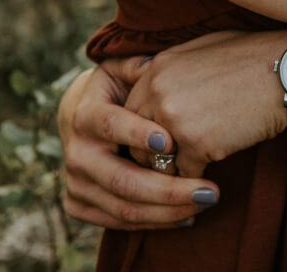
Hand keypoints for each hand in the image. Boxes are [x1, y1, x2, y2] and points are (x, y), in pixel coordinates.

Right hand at [57, 59, 217, 229]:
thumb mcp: (124, 70)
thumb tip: (156, 65)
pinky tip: (187, 215)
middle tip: (211, 191)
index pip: (110, 126)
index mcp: (84, 115)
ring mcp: (75, 184)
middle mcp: (76, 153)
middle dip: (169, 189)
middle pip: (123, 180)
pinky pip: (120, 223)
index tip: (171, 142)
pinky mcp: (78, 206)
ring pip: (125, 208)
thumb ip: (140, 66)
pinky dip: (156, 223)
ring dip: (169, 211)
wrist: (83, 121)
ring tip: (206, 202)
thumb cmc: (117, 91)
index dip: (137, 134)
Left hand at [125, 29, 286, 178]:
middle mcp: (158, 93)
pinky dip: (201, 173)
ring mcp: (175, 120)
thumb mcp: (201, 49)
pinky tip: (219, 158)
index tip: (161, 139)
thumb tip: (152, 89)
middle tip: (177, 158)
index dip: (144, 130)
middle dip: (156, 153)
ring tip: (197, 161)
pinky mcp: (198, 144)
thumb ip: (169, 70)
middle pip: (137, 141)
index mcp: (156, 68)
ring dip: (176, 167)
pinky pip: (187, 174)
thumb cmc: (250, 56)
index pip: (130, 113)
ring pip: (158, 162)